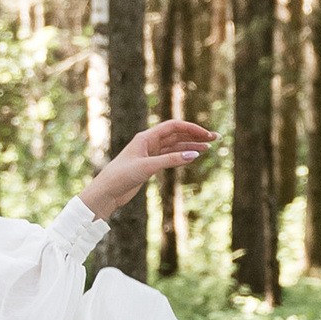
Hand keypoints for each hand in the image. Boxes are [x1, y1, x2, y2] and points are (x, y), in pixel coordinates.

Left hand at [80, 120, 214, 218]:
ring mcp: (149, 154)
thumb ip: (170, 160)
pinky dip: (182, 156)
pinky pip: (169, 157)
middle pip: (176, 134)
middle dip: (195, 135)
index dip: (191, 129)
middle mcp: (148, 143)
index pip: (173, 127)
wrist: (106, 192)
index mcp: (146, 137)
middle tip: (214, 138)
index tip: (207, 135)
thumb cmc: (121, 176)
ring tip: (208, 148)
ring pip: (174, 146)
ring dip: (190, 145)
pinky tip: (192, 156)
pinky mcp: (149, 165)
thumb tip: (194, 154)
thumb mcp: (147, 167)